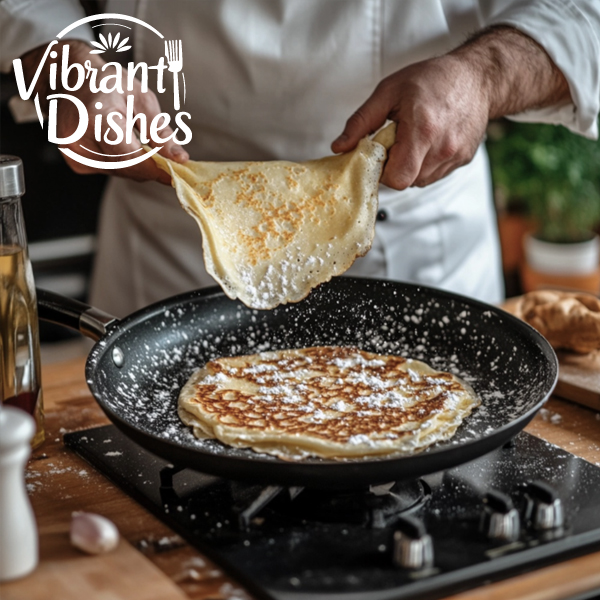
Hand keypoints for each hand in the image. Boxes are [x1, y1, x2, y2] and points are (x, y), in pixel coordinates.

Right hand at [23, 41, 187, 183]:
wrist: (68, 78)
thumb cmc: (106, 83)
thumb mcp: (141, 98)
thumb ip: (160, 131)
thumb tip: (180, 159)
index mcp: (96, 117)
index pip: (131, 156)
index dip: (156, 168)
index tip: (177, 172)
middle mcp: (79, 138)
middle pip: (127, 167)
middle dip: (151, 168)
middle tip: (169, 162)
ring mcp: (74, 153)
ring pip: (121, 172)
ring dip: (138, 166)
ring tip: (143, 144)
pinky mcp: (75, 162)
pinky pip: (110, 171)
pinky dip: (124, 164)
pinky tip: (123, 145)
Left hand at [331, 26, 570, 190]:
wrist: (478, 77)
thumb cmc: (432, 79)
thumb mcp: (388, 91)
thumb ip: (361, 122)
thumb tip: (339, 147)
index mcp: (422, 130)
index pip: (396, 178)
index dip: (382, 171)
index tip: (380, 153)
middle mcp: (442, 149)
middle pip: (406, 182)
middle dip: (394, 167)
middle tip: (396, 142)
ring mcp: (455, 157)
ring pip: (420, 181)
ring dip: (410, 166)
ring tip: (414, 138)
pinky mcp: (463, 161)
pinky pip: (434, 174)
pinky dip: (425, 164)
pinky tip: (429, 142)